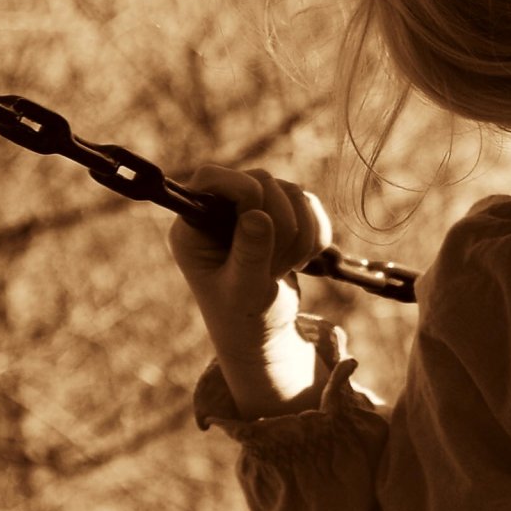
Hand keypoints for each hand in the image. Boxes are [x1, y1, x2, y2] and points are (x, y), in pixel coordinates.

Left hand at [167, 165, 333, 415]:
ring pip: (292, 192)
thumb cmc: (242, 318)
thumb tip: (257, 215)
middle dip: (281, 226)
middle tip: (275, 268)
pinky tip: (302, 261)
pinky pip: (310, 205)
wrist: (263, 333)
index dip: (242, 190)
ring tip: (286, 268)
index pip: (211, 177)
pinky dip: (316, 233)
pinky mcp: (282, 215)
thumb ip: (249, 255)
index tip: (260, 222)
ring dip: (301, 234)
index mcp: (194, 226)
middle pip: (262, 181)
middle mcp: (221, 210)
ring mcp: (253, 209)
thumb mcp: (243, 292)